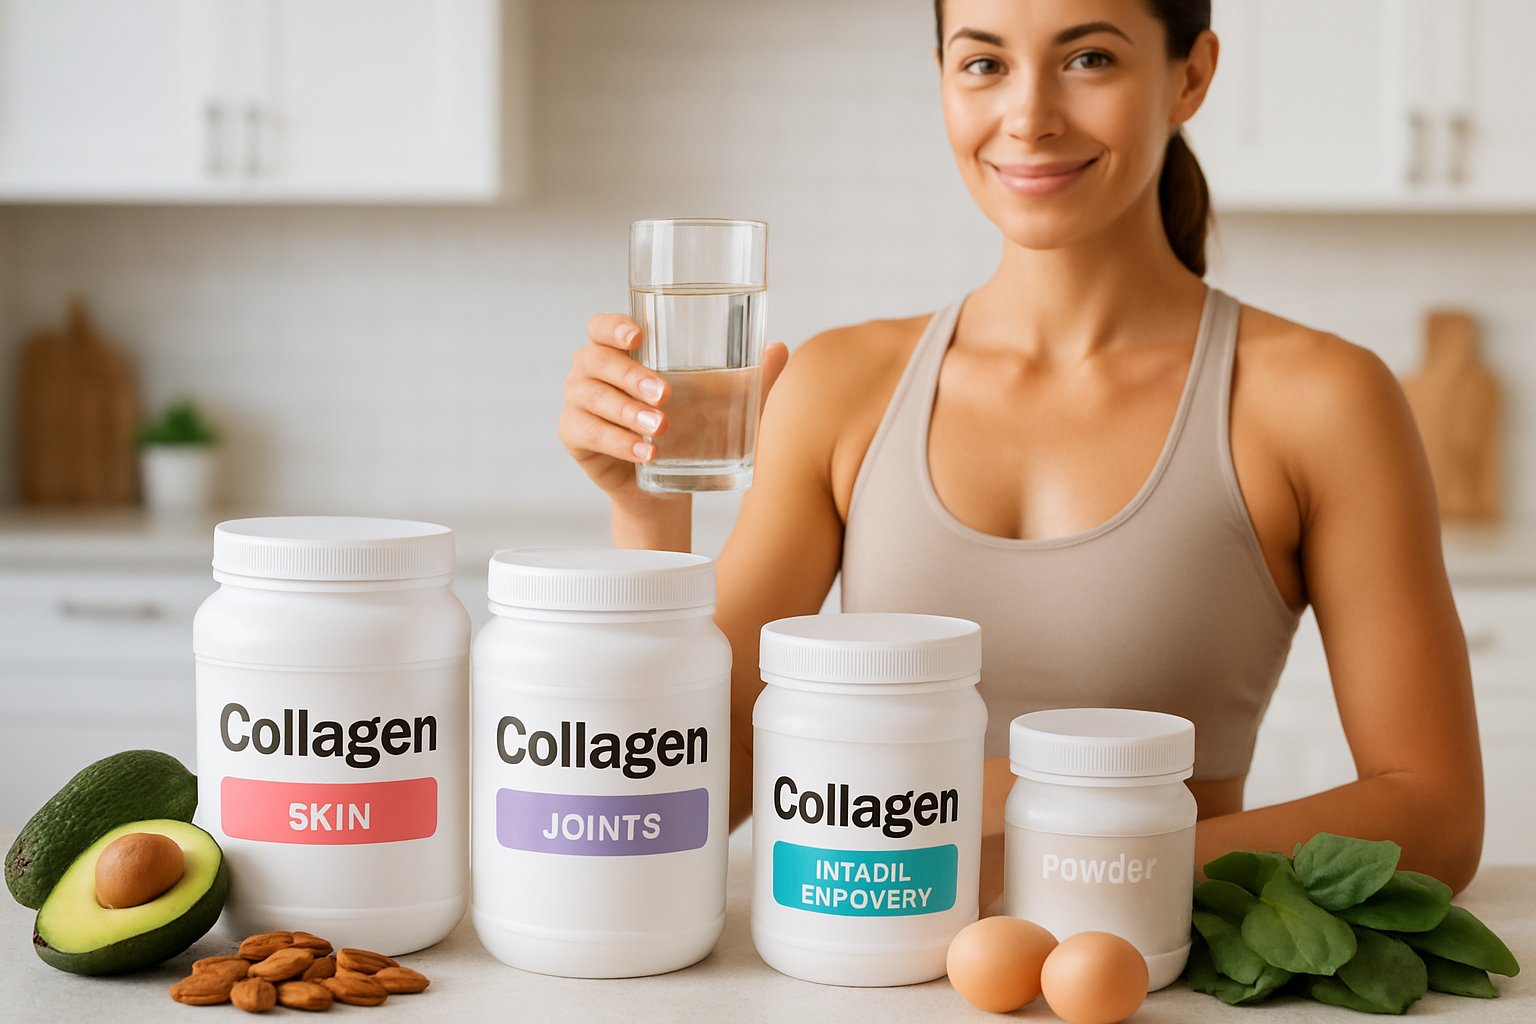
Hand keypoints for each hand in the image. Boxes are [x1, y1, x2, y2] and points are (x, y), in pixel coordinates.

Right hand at [558, 313, 788, 505]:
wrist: (666, 484)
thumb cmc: (690, 429)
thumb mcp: (721, 404)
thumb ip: (749, 378)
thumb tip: (780, 348)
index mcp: (619, 350)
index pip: (601, 326)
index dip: (613, 326)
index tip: (639, 336)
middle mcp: (591, 370)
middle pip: (596, 360)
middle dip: (630, 376)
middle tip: (665, 395)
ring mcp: (577, 402)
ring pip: (593, 399)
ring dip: (627, 412)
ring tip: (661, 429)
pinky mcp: (574, 436)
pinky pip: (589, 434)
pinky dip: (618, 443)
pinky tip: (646, 453)